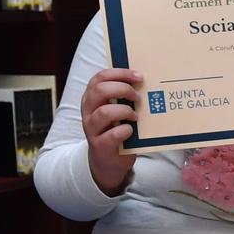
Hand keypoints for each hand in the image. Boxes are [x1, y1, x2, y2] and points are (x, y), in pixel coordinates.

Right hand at [80, 67, 140, 196]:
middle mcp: (89, 110)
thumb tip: (144, 80)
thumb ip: (123, 96)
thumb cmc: (115, 128)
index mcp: (92, 97)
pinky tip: (131, 131)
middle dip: (123, 89)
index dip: (120, 73)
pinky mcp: (100, 145)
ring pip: (104, 112)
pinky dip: (125, 131)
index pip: (100, 77)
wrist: (108, 160)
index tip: (138, 76)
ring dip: (125, 111)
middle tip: (138, 97)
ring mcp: (92, 128)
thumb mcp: (116, 109)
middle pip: (100, 91)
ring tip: (135, 116)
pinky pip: (112, 135)